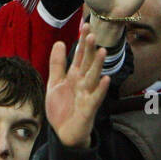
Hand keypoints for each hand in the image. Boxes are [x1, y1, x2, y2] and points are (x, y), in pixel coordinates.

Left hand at [45, 27, 108, 147]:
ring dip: (97, 65)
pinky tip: (105, 79)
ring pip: (94, 77)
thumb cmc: (62, 108)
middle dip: (89, 50)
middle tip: (93, 33)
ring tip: (102, 51)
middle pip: (87, 64)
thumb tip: (59, 42)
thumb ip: (57, 64)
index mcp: (74, 76)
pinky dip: (101, 89)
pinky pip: (96, 97)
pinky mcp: (89, 109)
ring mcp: (87, 95)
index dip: (82, 42)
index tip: (85, 26)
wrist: (62, 133)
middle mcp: (83, 83)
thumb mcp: (54, 83)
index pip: (79, 56)